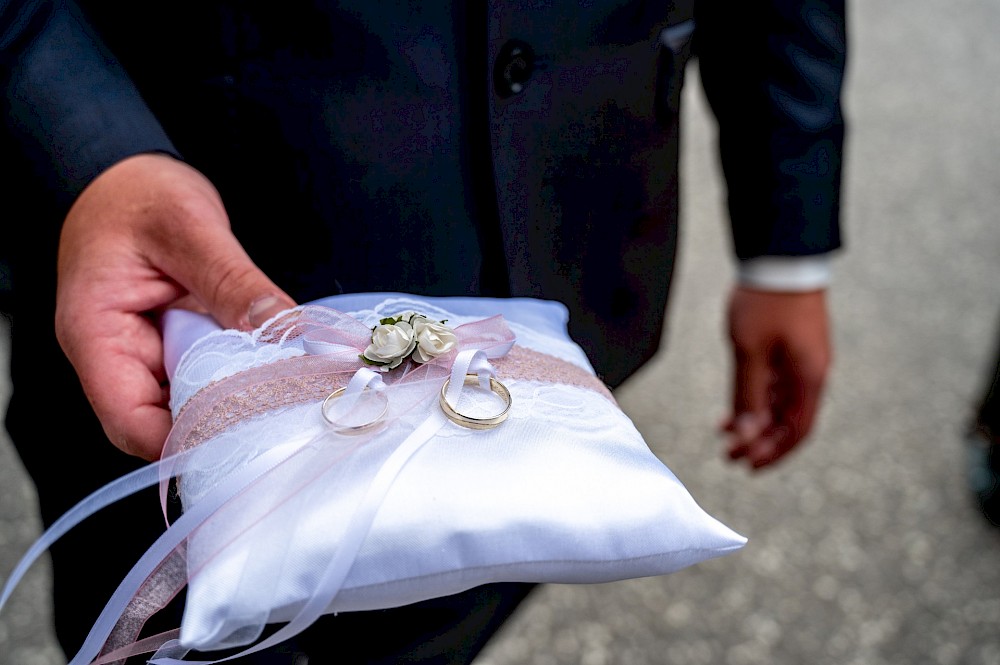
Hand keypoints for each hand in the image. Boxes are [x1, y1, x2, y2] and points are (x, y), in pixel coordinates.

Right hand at [55, 153, 296, 459]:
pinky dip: (240, 370)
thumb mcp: (188, 228)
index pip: (130, 421)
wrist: (125, 175)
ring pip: (193, 399)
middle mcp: (117, 356)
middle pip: (165, 420)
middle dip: (223, 420)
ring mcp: (148, 352)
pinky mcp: (176, 342)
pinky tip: (278, 364)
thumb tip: (282, 328)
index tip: (247, 435)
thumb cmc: (137, 193)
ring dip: (238, 395)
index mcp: (96, 335)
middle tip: (285, 411)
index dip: (185, 440)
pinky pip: (208, 372)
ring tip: (290, 389)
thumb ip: (233, 281)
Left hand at [721, 286, 831, 469]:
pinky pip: (777, 385)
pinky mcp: (792, 348)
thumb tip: (747, 434)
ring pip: (781, 404)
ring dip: (755, 422)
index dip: (772, 453)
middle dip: (760, 442)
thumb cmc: (766, 302)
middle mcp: (811, 373)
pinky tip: (734, 407)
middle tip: (729, 456)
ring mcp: (802, 360)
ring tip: (724, 434)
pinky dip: (757, 399)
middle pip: (789, 421)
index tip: (746, 465)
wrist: (780, 256)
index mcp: (808, 378)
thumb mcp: (749, 351)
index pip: (796, 431)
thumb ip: (748, 395)